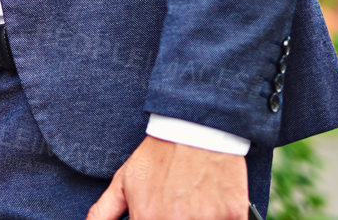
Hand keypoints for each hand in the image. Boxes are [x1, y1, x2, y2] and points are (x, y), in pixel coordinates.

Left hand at [86, 137, 248, 219]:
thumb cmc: (159, 155)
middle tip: (179, 208)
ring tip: (193, 203)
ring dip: (198, 218)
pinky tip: (212, 203)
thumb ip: (104, 212)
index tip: (158, 215)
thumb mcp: (125, 180)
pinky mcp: (233, 213)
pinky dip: (221, 217)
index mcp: (147, 217)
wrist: (196, 127)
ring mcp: (207, 219)